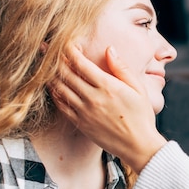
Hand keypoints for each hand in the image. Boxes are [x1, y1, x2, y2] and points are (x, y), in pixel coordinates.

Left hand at [50, 44, 166, 171]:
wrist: (138, 146)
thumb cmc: (142, 117)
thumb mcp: (139, 89)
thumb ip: (122, 68)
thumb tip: (109, 49)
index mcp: (108, 86)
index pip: (81, 63)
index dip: (70, 50)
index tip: (66, 42)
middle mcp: (92, 98)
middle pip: (66, 73)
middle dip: (55, 58)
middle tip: (47, 48)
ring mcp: (84, 111)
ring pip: (59, 88)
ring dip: (51, 74)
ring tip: (46, 64)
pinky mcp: (80, 123)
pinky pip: (61, 105)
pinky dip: (55, 93)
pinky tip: (54, 86)